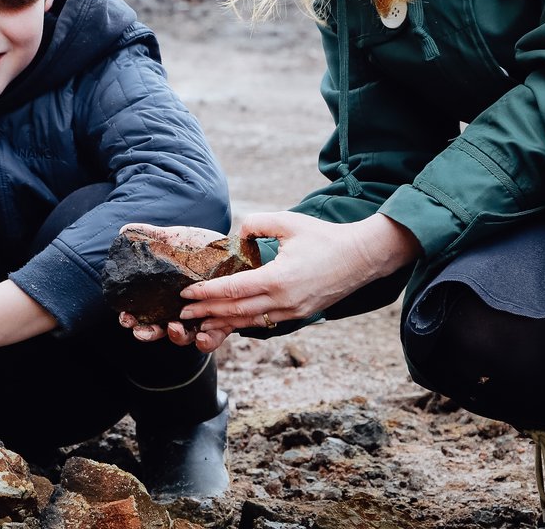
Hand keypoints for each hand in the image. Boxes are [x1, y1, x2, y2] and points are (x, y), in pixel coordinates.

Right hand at [115, 222, 228, 346]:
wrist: (234, 249)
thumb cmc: (200, 247)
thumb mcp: (176, 239)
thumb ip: (152, 236)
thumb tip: (124, 231)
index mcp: (163, 297)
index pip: (142, 313)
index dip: (131, 319)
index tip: (127, 316)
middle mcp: (178, 311)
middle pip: (157, 330)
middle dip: (147, 333)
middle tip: (143, 330)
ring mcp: (198, 318)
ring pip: (183, 337)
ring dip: (176, 336)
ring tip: (174, 327)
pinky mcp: (221, 322)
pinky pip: (212, 339)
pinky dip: (205, 342)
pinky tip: (202, 335)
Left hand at [167, 211, 420, 351]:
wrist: (362, 258)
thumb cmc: (324, 237)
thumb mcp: (288, 222)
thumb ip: (256, 223)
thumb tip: (236, 234)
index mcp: (278, 279)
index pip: (232, 290)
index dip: (206, 293)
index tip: (185, 293)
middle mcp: (284, 301)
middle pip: (236, 311)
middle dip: (206, 312)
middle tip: (181, 313)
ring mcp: (293, 312)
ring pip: (250, 321)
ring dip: (223, 322)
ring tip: (200, 321)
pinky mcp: (300, 315)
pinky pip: (266, 322)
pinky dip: (245, 322)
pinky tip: (230, 320)